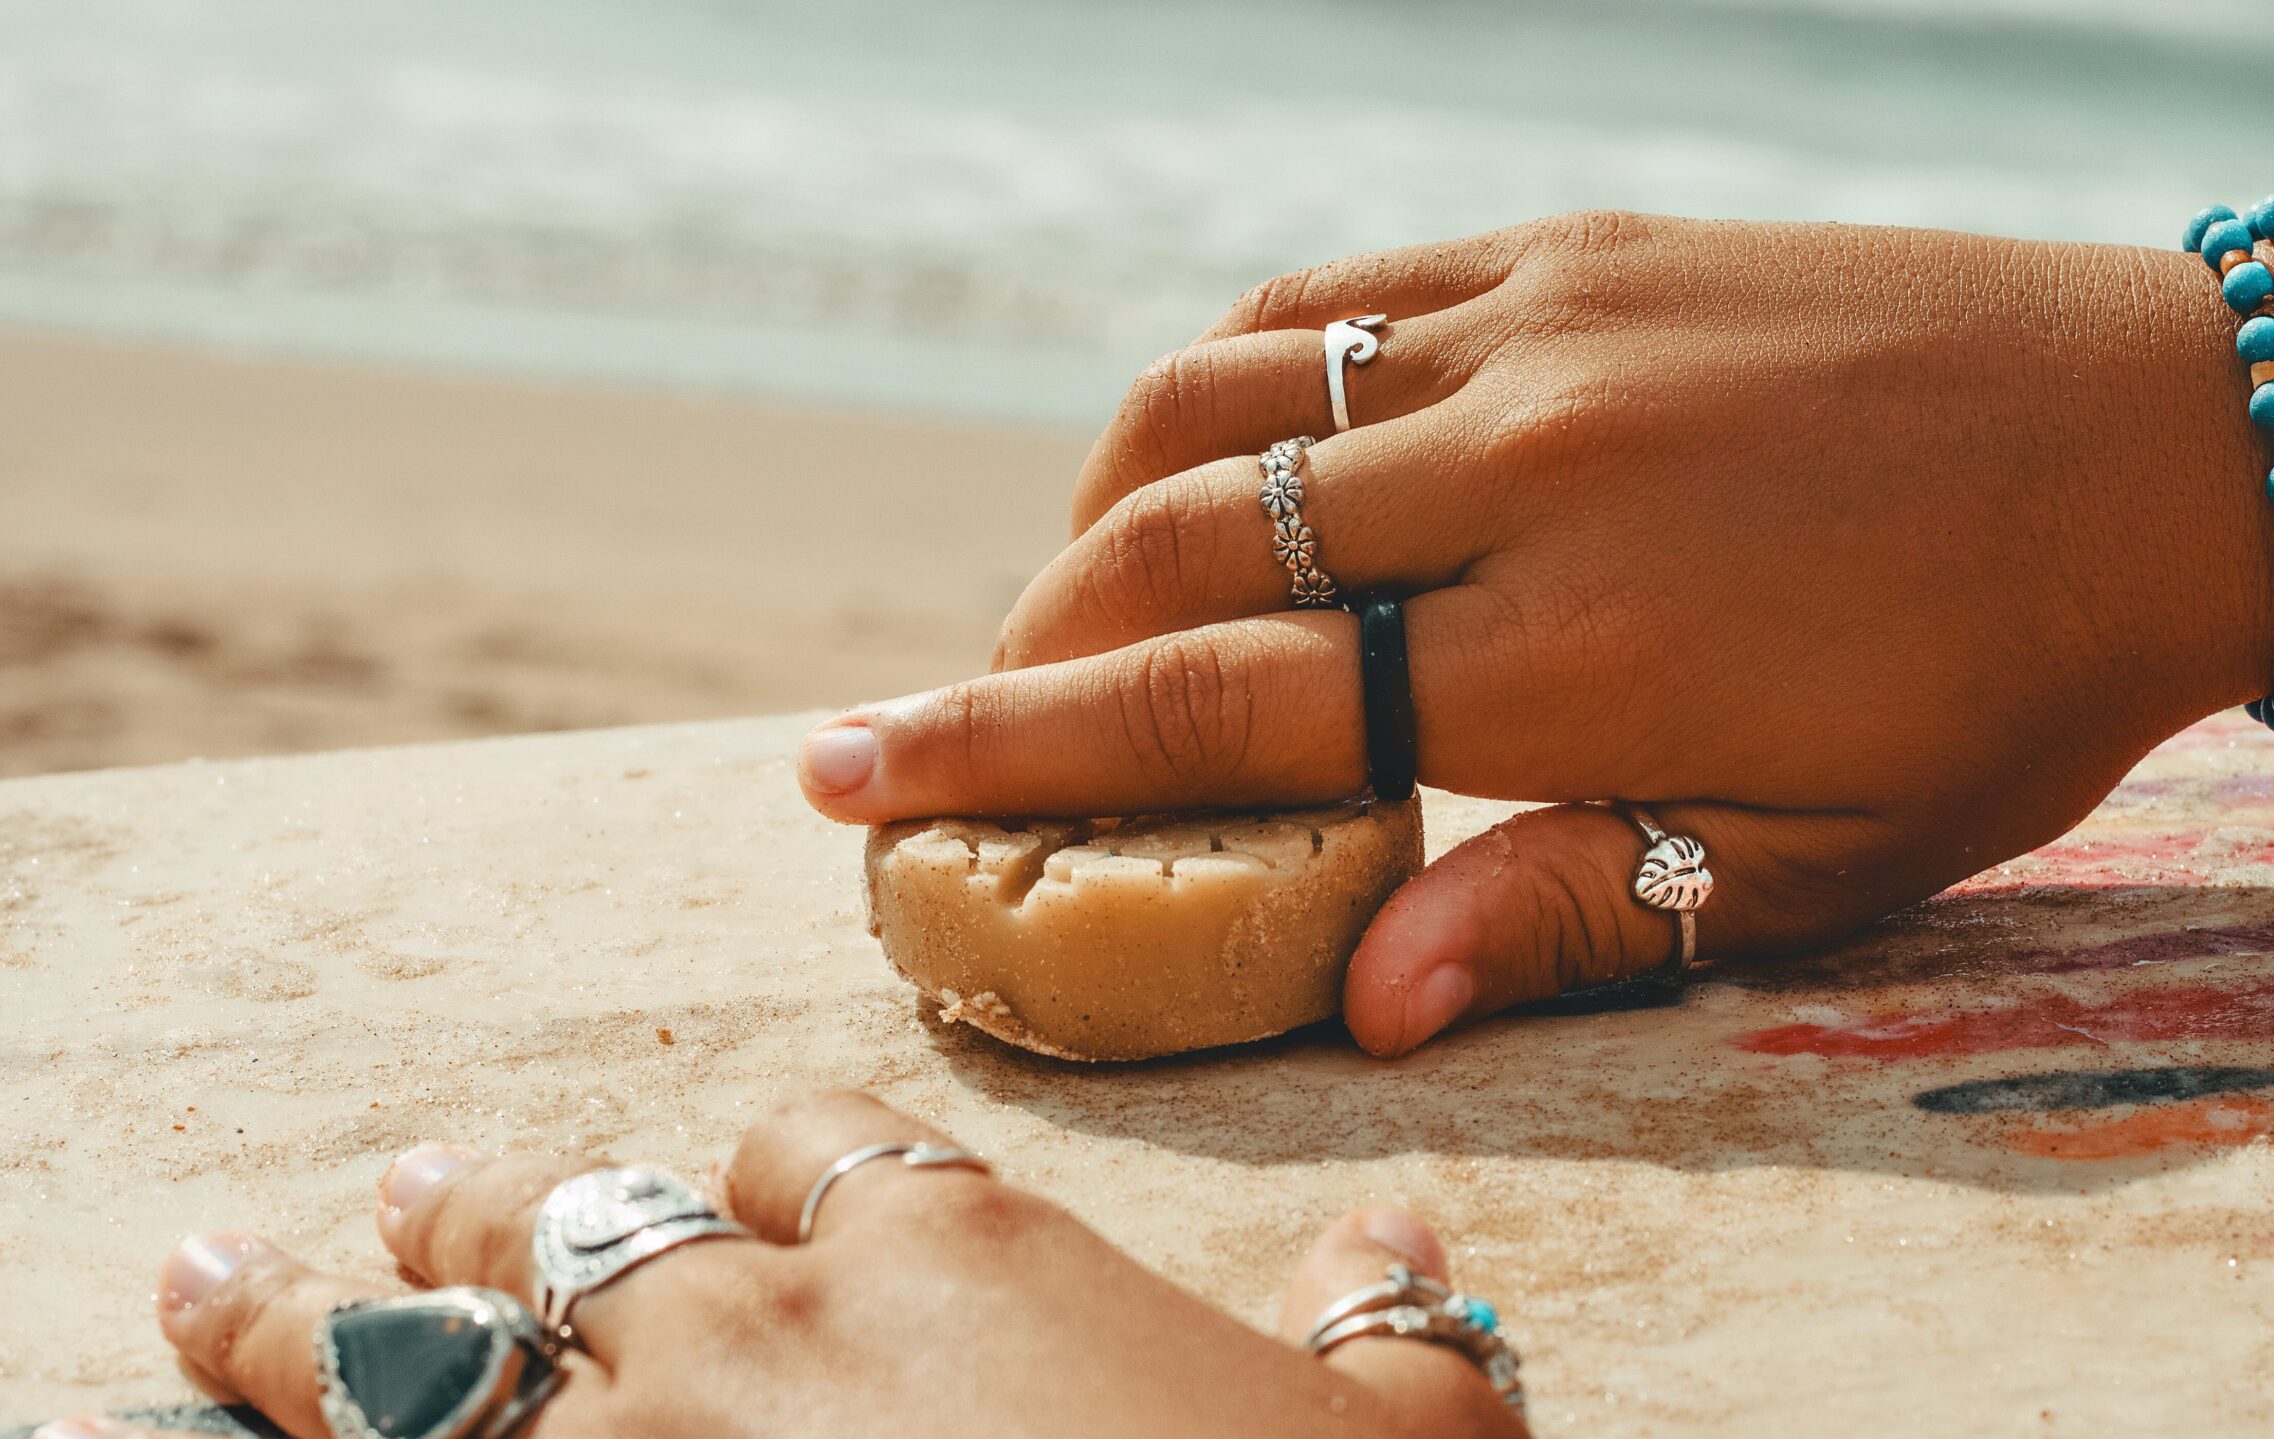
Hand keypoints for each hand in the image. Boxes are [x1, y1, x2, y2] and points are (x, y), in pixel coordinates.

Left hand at [81, 1092, 1521, 1438]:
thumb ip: (1392, 1326)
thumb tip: (1402, 1234)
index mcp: (957, 1255)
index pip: (823, 1150)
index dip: (773, 1167)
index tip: (747, 1193)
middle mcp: (766, 1324)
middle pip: (591, 1221)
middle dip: (494, 1203)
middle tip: (414, 1184)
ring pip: (428, 1342)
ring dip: (317, 1307)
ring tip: (223, 1277)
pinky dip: (288, 1432)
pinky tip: (214, 1403)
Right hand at [797, 211, 2273, 1053]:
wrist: (2184, 435)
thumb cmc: (2008, 684)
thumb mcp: (1822, 859)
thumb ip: (1576, 911)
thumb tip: (1371, 1001)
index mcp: (1570, 649)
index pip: (1220, 709)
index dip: (1006, 749)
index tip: (847, 773)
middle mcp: (1519, 462)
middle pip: (1173, 544)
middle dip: (1010, 638)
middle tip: (934, 713)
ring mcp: (1537, 322)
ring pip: (1217, 388)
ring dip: (1097, 500)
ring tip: (1066, 599)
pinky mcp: (1572, 241)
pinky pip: (1329, 289)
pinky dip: (1224, 375)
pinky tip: (1207, 453)